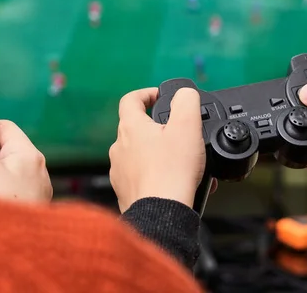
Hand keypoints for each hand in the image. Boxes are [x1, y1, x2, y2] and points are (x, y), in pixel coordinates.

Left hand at [109, 87, 211, 211]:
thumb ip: (186, 102)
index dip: (147, 94)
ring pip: (140, 154)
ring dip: (160, 154)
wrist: (160, 214)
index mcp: (130, 128)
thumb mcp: (187, 127)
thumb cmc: (171, 172)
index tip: (161, 98)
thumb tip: (184, 93)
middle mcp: (119, 147)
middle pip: (137, 128)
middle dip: (159, 129)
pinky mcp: (125, 190)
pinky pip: (141, 176)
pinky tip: (175, 182)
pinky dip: (156, 175)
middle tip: (180, 135)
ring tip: (183, 163)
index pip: (131, 99)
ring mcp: (120, 170)